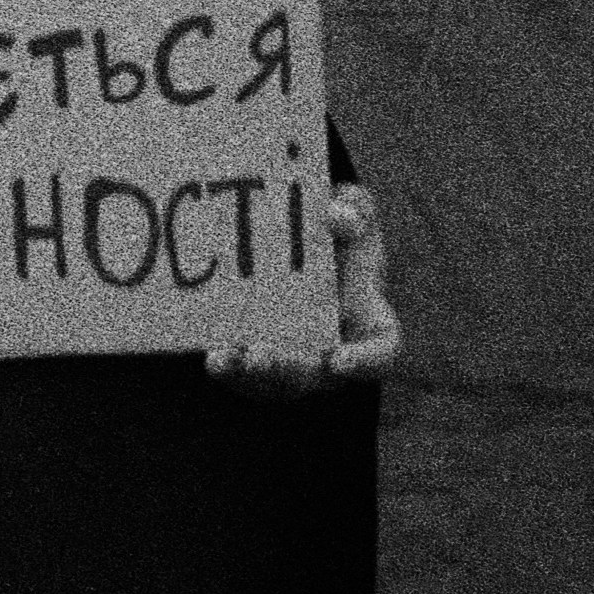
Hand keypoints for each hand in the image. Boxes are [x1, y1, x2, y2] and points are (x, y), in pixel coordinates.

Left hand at [206, 187, 400, 397]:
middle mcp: (335, 352)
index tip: (337, 360)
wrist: (305, 250)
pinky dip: (229, 367)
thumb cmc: (341, 237)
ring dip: (248, 374)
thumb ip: (356, 212)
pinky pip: (246, 374)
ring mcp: (297, 362)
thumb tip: (336, 218)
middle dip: (285, 369)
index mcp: (370, 322)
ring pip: (275, 382)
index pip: (380, 353)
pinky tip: (212, 354)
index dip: (362, 362)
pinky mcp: (261, 361)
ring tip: (222, 358)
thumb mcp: (357, 216)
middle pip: (314, 375)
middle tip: (259, 355)